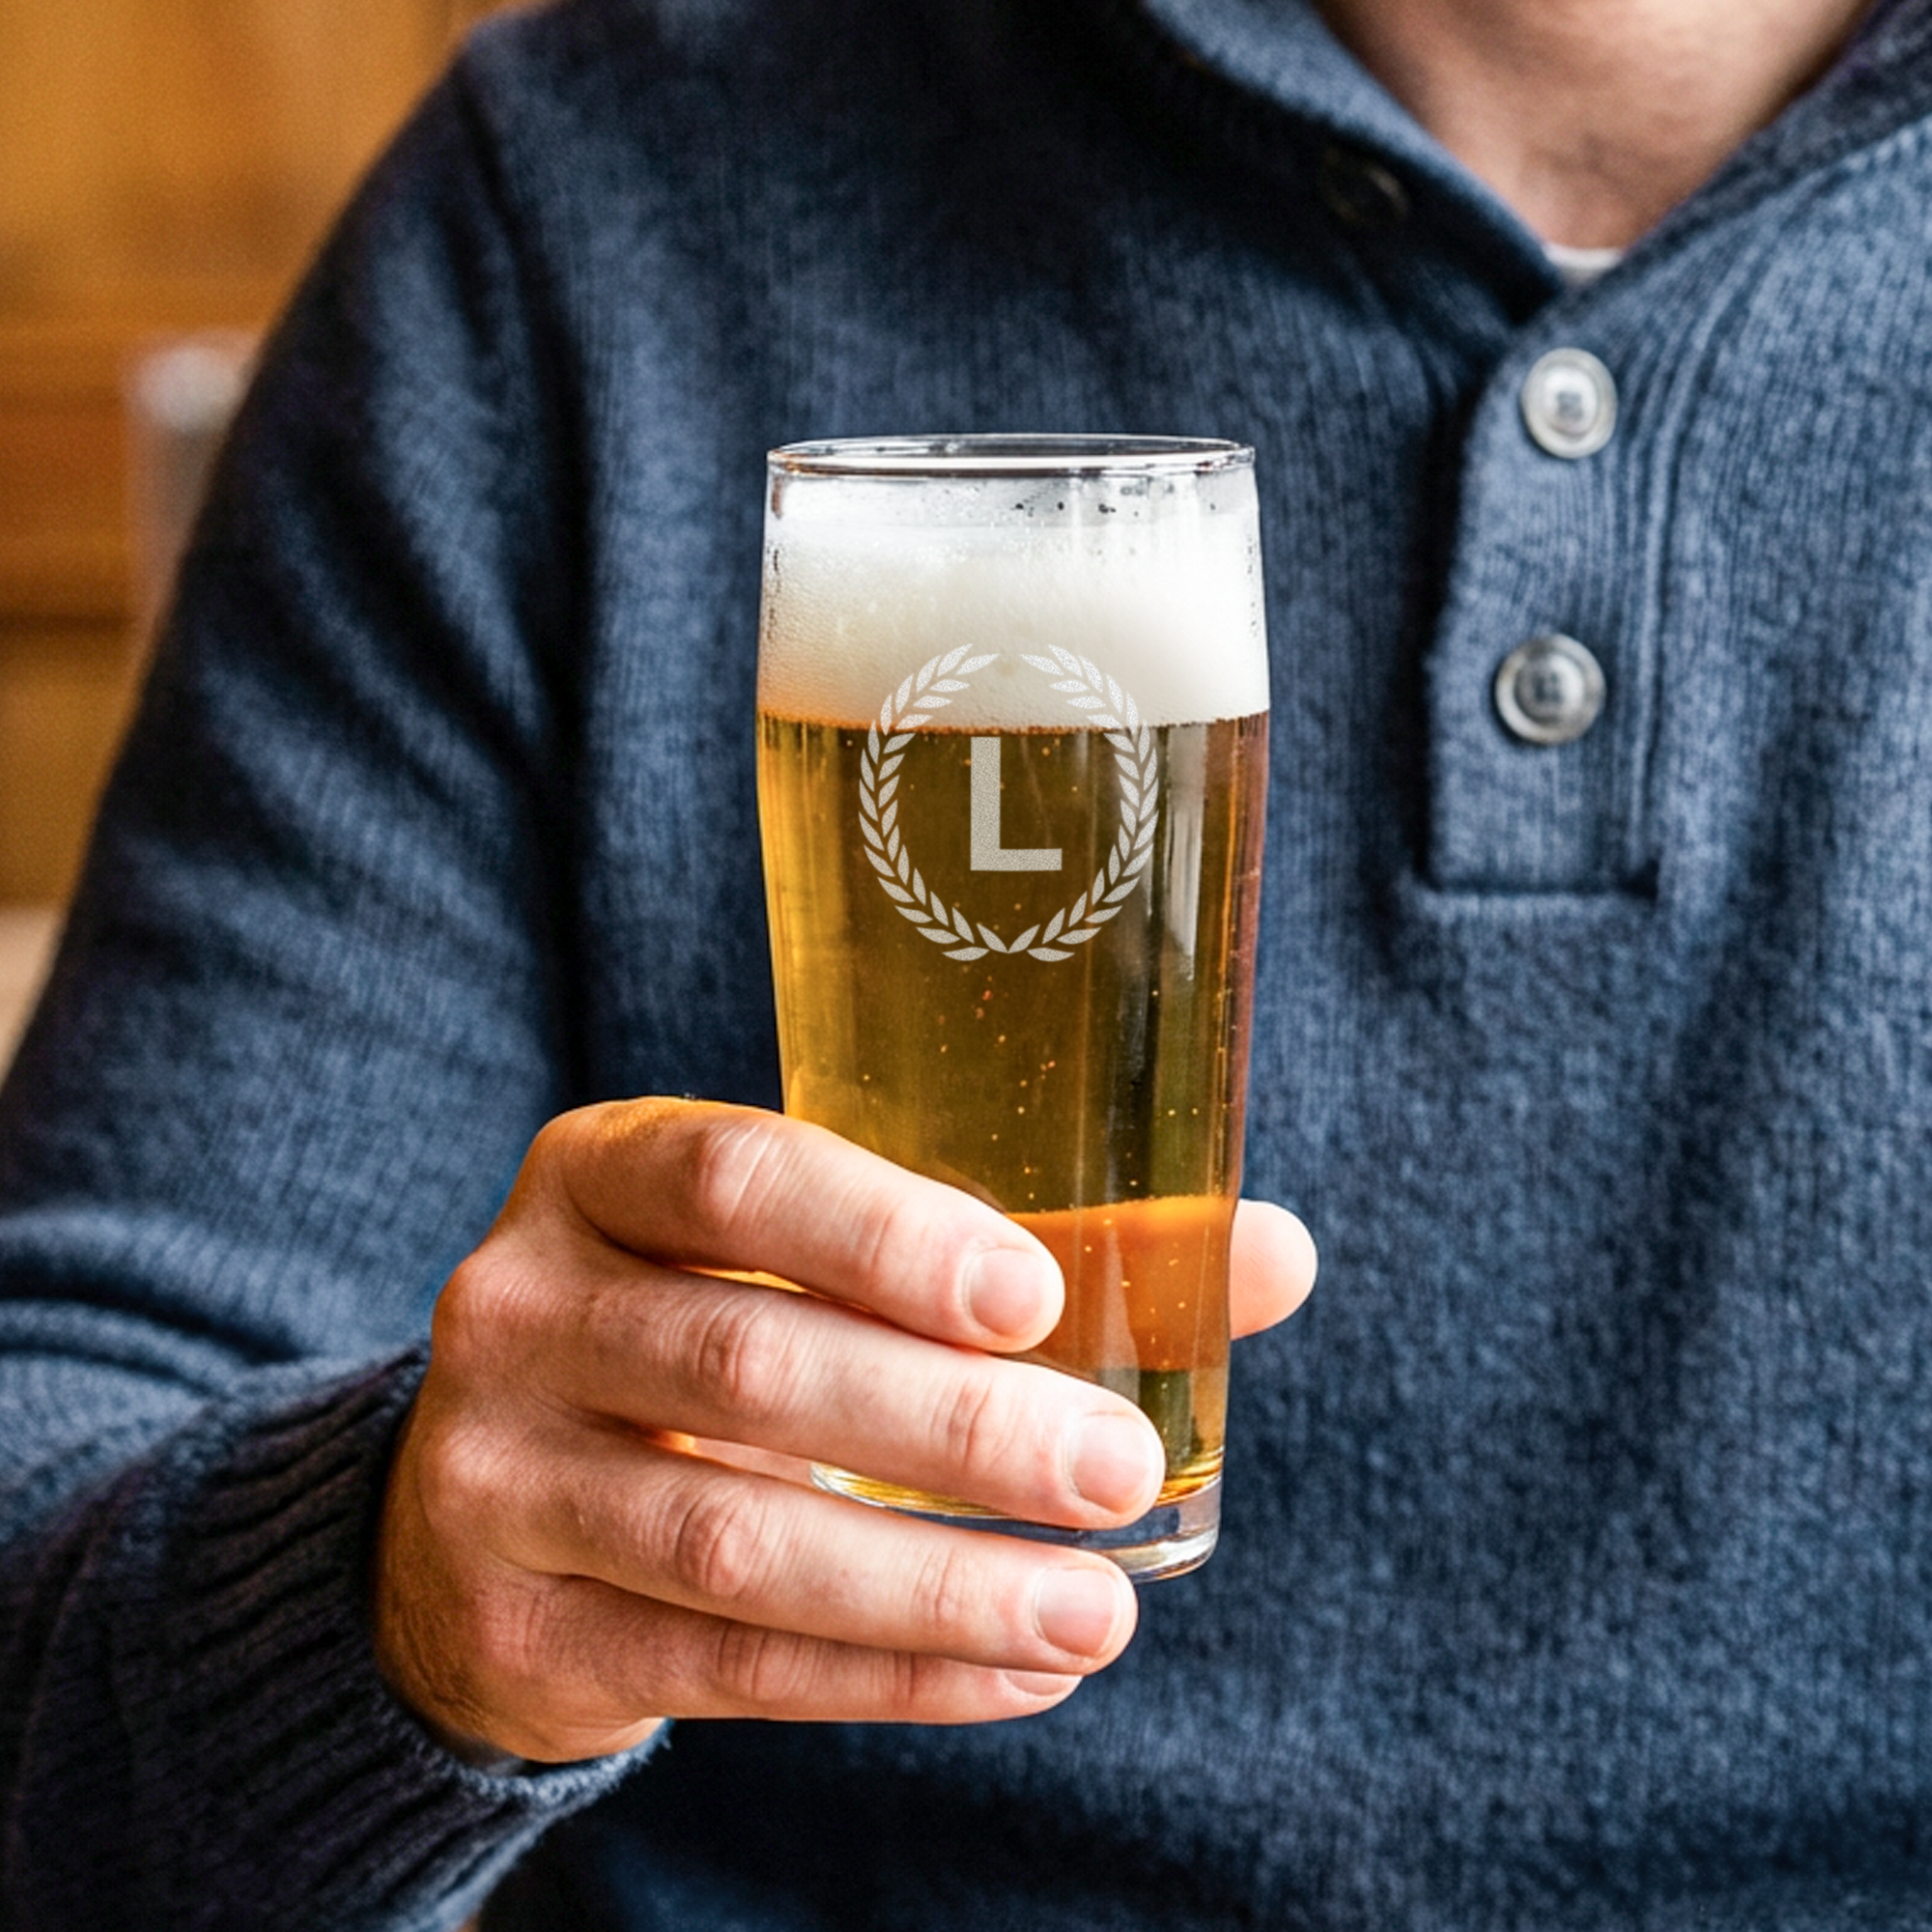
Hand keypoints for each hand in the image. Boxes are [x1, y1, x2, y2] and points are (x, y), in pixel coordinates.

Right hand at [373, 1099, 1314, 1762]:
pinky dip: (888, 1676)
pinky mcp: (523, 1627)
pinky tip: (1017, 1670)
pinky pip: (723, 1670)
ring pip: (730, 1544)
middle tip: (1115, 1469)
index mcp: (601, 1169)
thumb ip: (1026, 1253)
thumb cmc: (710, 1329)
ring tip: (1096, 1611)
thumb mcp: (815, 1260)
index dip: (884, 1236)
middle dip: (949, 1428)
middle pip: (743, 1366)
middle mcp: (522, 1307)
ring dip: (934, 1587)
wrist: (498, 1495)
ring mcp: (498, 1475)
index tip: (1034, 1300)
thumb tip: (1269, 1257)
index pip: (732, 1176)